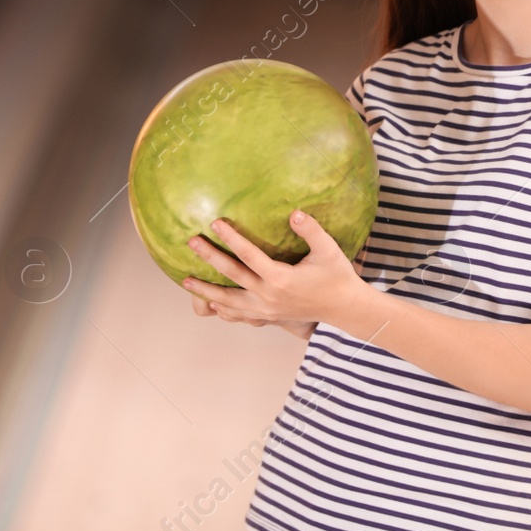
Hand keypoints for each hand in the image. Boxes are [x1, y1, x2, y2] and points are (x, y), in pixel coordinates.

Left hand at [181, 209, 364, 329]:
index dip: (231, 238)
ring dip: (206, 290)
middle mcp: (269, 296)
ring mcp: (266, 310)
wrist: (344, 309)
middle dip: (210, 258)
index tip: (214, 223)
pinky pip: (240, 315)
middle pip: (232, 275)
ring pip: (229, 301)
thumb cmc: (337, 276)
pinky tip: (211, 302)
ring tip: (186, 280)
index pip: (249, 255)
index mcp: (281, 278)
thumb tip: (294, 212)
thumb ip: (311, 230)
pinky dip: (223, 309)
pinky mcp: (268, 318)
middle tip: (191, 243)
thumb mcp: (328, 250)